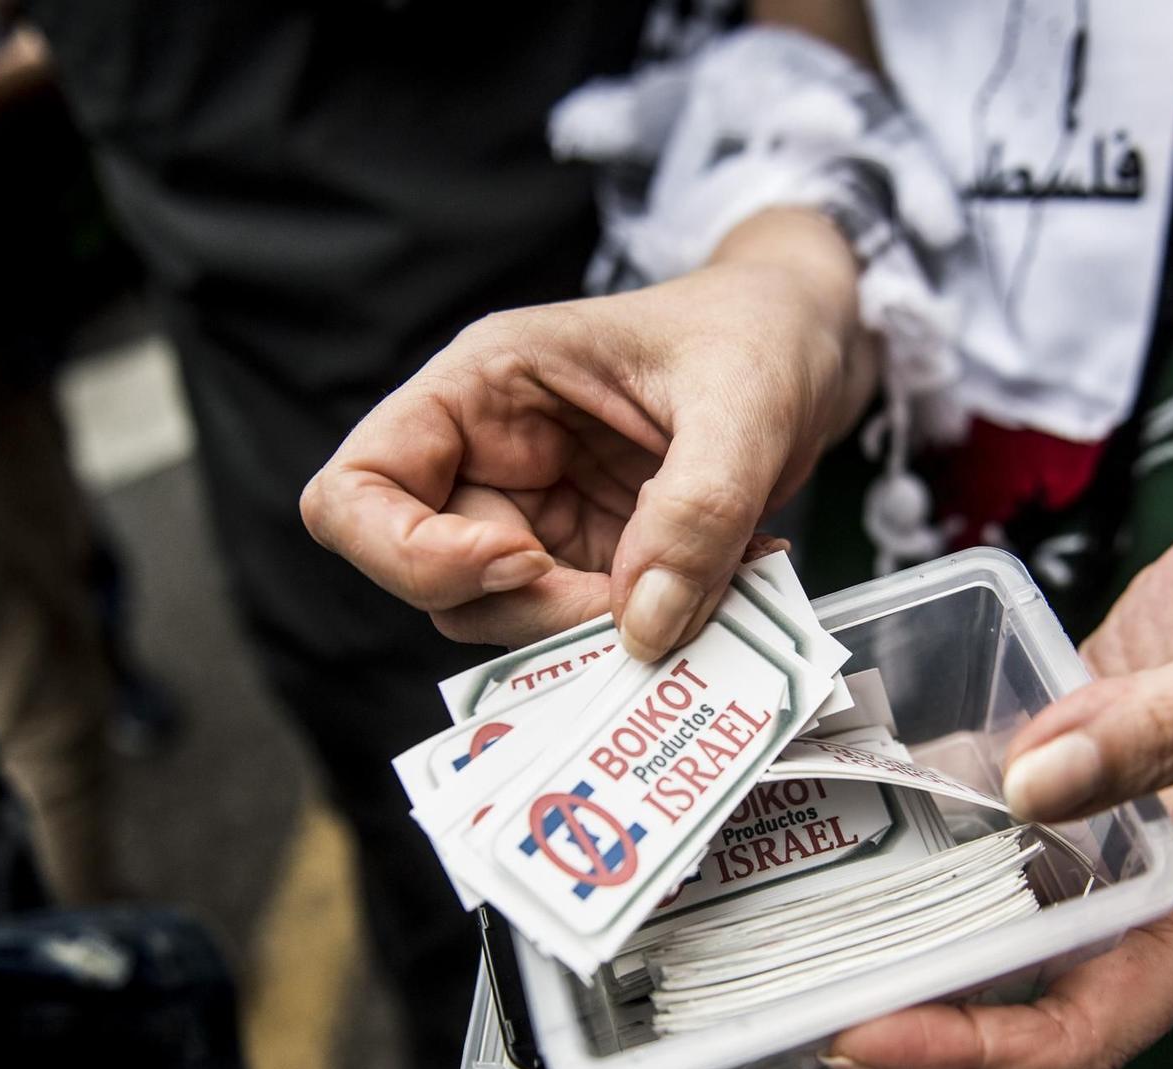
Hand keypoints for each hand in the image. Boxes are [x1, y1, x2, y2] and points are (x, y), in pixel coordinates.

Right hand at [301, 209, 874, 656]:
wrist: (816, 341)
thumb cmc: (762, 331)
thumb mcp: (746, 401)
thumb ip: (697, 508)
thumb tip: (643, 628)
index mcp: (482, 388)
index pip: (356, 490)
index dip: (407, 552)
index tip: (520, 562)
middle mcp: (488, 458)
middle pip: (428, 578)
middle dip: (526, 611)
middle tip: (639, 606)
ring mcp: (536, 517)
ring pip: (501, 619)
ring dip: (589, 634)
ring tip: (698, 595)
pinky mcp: (591, 560)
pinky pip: (580, 627)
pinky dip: (640, 634)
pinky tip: (718, 593)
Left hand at [826, 487, 1172, 1068]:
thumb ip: (1166, 727)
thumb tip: (1037, 785)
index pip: (1090, 1023)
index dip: (979, 1048)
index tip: (875, 1037)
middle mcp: (1148, 869)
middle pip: (1018, 976)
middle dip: (912, 994)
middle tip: (797, 980)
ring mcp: (1103, 809)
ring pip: (989, 888)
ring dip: (903, 901)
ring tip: (795, 893)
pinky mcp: (1072, 741)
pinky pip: (984, 788)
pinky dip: (923, 793)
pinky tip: (850, 778)